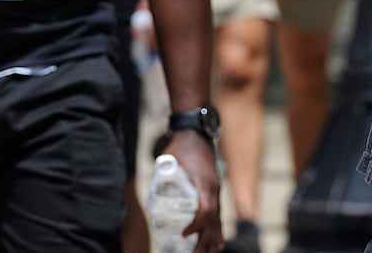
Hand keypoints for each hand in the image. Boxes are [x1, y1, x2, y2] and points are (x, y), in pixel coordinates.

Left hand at [166, 130, 223, 251]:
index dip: (197, 225)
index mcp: (204, 182)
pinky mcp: (214, 189)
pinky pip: (219, 212)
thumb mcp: (169, 160)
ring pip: (219, 217)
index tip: (184, 234)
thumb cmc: (182, 146)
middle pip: (214, 219)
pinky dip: (217, 227)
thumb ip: (163, 177)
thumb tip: (151, 196)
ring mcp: (216, 188)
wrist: (197, 131)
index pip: (206, 209)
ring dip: (214, 237)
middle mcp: (213, 187)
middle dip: (206, 239)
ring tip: (209, 252)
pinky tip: (217, 241)